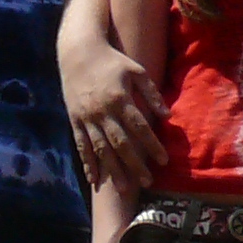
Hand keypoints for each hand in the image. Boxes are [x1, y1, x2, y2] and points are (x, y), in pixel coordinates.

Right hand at [65, 43, 167, 193]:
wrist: (79, 53)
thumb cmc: (113, 62)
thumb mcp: (137, 71)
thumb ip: (152, 94)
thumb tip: (168, 116)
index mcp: (120, 99)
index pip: (140, 128)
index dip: (152, 145)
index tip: (164, 161)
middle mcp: (102, 112)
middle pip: (121, 143)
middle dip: (135, 164)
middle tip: (148, 182)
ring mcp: (87, 118)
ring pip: (101, 149)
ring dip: (113, 170)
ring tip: (124, 188)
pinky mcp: (75, 121)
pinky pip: (82, 146)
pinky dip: (88, 164)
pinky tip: (95, 179)